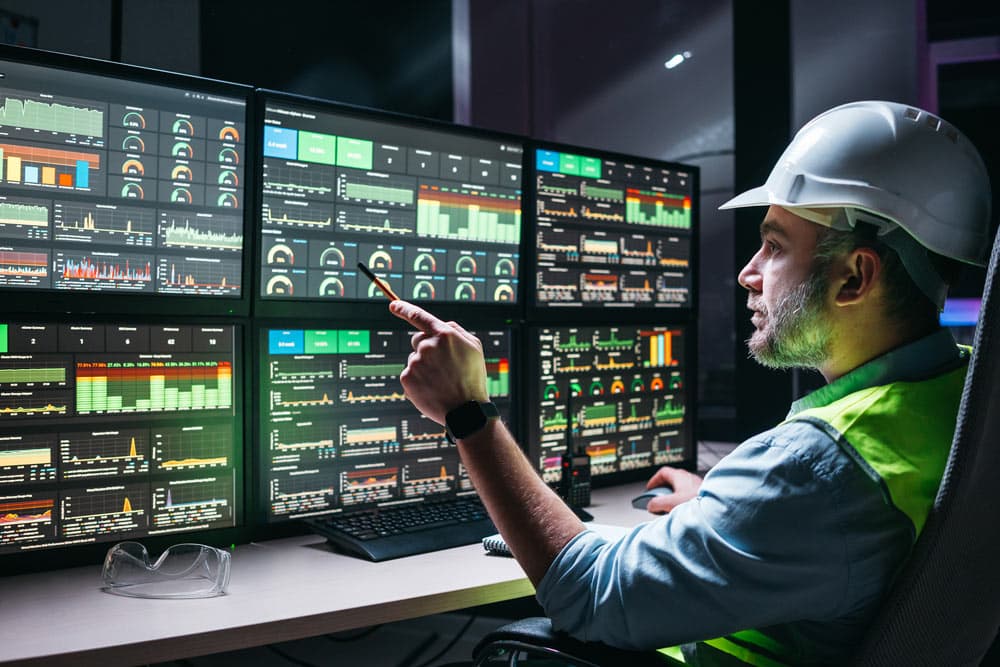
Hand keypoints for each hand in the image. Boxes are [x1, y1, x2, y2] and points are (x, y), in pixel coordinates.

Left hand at [389, 300, 488, 423]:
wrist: (465, 410)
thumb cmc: (472, 378)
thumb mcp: (474, 347)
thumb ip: (457, 330)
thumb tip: (441, 324)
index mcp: (444, 334)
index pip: (419, 316)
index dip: (404, 308)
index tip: (393, 304)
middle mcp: (427, 346)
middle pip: (417, 339)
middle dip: (426, 347)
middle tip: (442, 366)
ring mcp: (416, 362)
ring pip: (414, 358)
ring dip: (424, 366)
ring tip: (440, 381)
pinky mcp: (407, 378)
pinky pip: (409, 373)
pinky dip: (418, 380)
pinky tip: (431, 388)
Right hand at [645, 466, 701, 513]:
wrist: (717, 512)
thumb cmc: (698, 503)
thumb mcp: (670, 504)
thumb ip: (656, 503)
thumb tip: (651, 505)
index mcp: (680, 476)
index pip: (663, 472)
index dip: (654, 480)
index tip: (649, 489)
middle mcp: (690, 478)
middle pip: (672, 481)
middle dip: (663, 492)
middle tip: (659, 501)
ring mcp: (698, 486)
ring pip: (681, 490)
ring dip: (673, 498)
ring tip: (670, 509)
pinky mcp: (704, 495)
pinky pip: (689, 497)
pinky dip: (683, 503)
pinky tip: (683, 513)